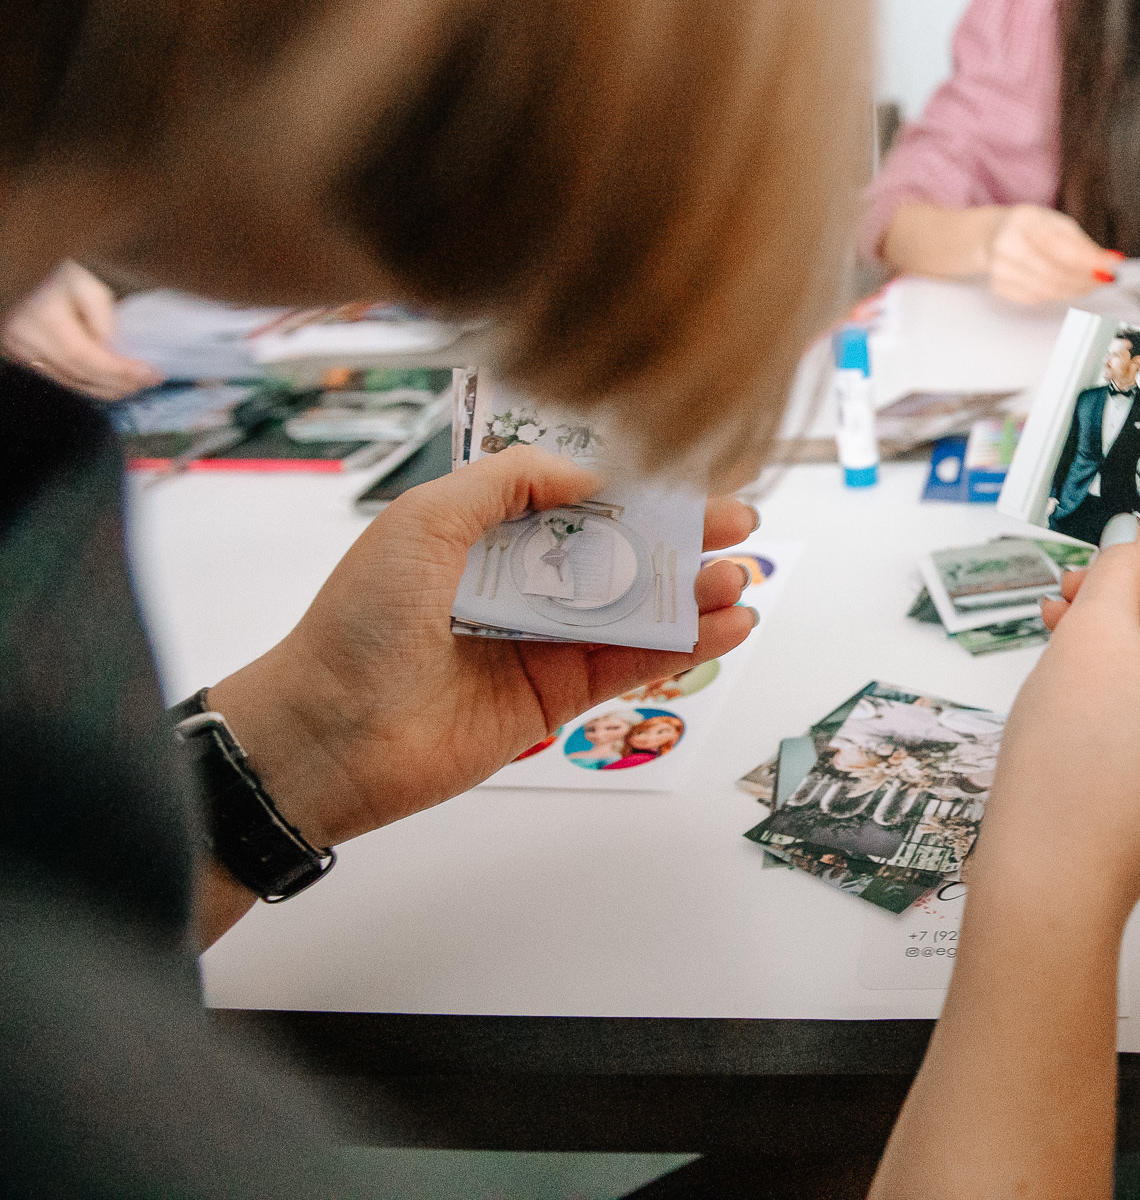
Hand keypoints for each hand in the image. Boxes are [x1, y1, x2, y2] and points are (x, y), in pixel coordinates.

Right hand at [2, 260, 161, 398]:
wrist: (47, 275)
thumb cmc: (75, 278)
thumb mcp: (92, 287)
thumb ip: (102, 318)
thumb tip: (112, 349)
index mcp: (42, 314)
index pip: (81, 354)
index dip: (116, 369)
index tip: (149, 373)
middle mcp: (24, 334)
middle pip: (76, 372)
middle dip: (116, 381)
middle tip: (147, 381)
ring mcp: (20, 348)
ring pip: (69, 382)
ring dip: (105, 388)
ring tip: (134, 385)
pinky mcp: (23, 358)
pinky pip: (61, 380)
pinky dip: (89, 385)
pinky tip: (111, 384)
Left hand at [208, 447, 758, 851]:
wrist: (328, 734)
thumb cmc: (360, 621)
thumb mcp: (425, 518)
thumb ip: (509, 483)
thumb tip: (591, 475)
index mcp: (484, 535)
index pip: (578, 502)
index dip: (637, 489)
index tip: (691, 478)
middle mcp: (518, 586)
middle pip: (619, 554)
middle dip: (682, 539)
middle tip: (739, 527)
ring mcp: (541, 644)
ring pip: (636, 611)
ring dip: (694, 595)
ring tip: (741, 581)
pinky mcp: (556, 699)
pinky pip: (631, 665)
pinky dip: (682, 648)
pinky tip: (723, 627)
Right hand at [986, 205, 1120, 306]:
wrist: (994, 235)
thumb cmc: (1030, 228)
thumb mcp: (1057, 224)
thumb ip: (1082, 244)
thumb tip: (1111, 262)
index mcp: (1023, 221)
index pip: (1057, 245)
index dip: (1086, 260)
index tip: (1111, 266)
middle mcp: (1006, 244)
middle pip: (1054, 272)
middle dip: (1085, 279)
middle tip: (1104, 279)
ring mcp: (1000, 268)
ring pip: (1048, 290)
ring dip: (1075, 290)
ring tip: (1090, 283)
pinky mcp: (1000, 287)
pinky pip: (1038, 298)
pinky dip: (1058, 295)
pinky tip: (1067, 286)